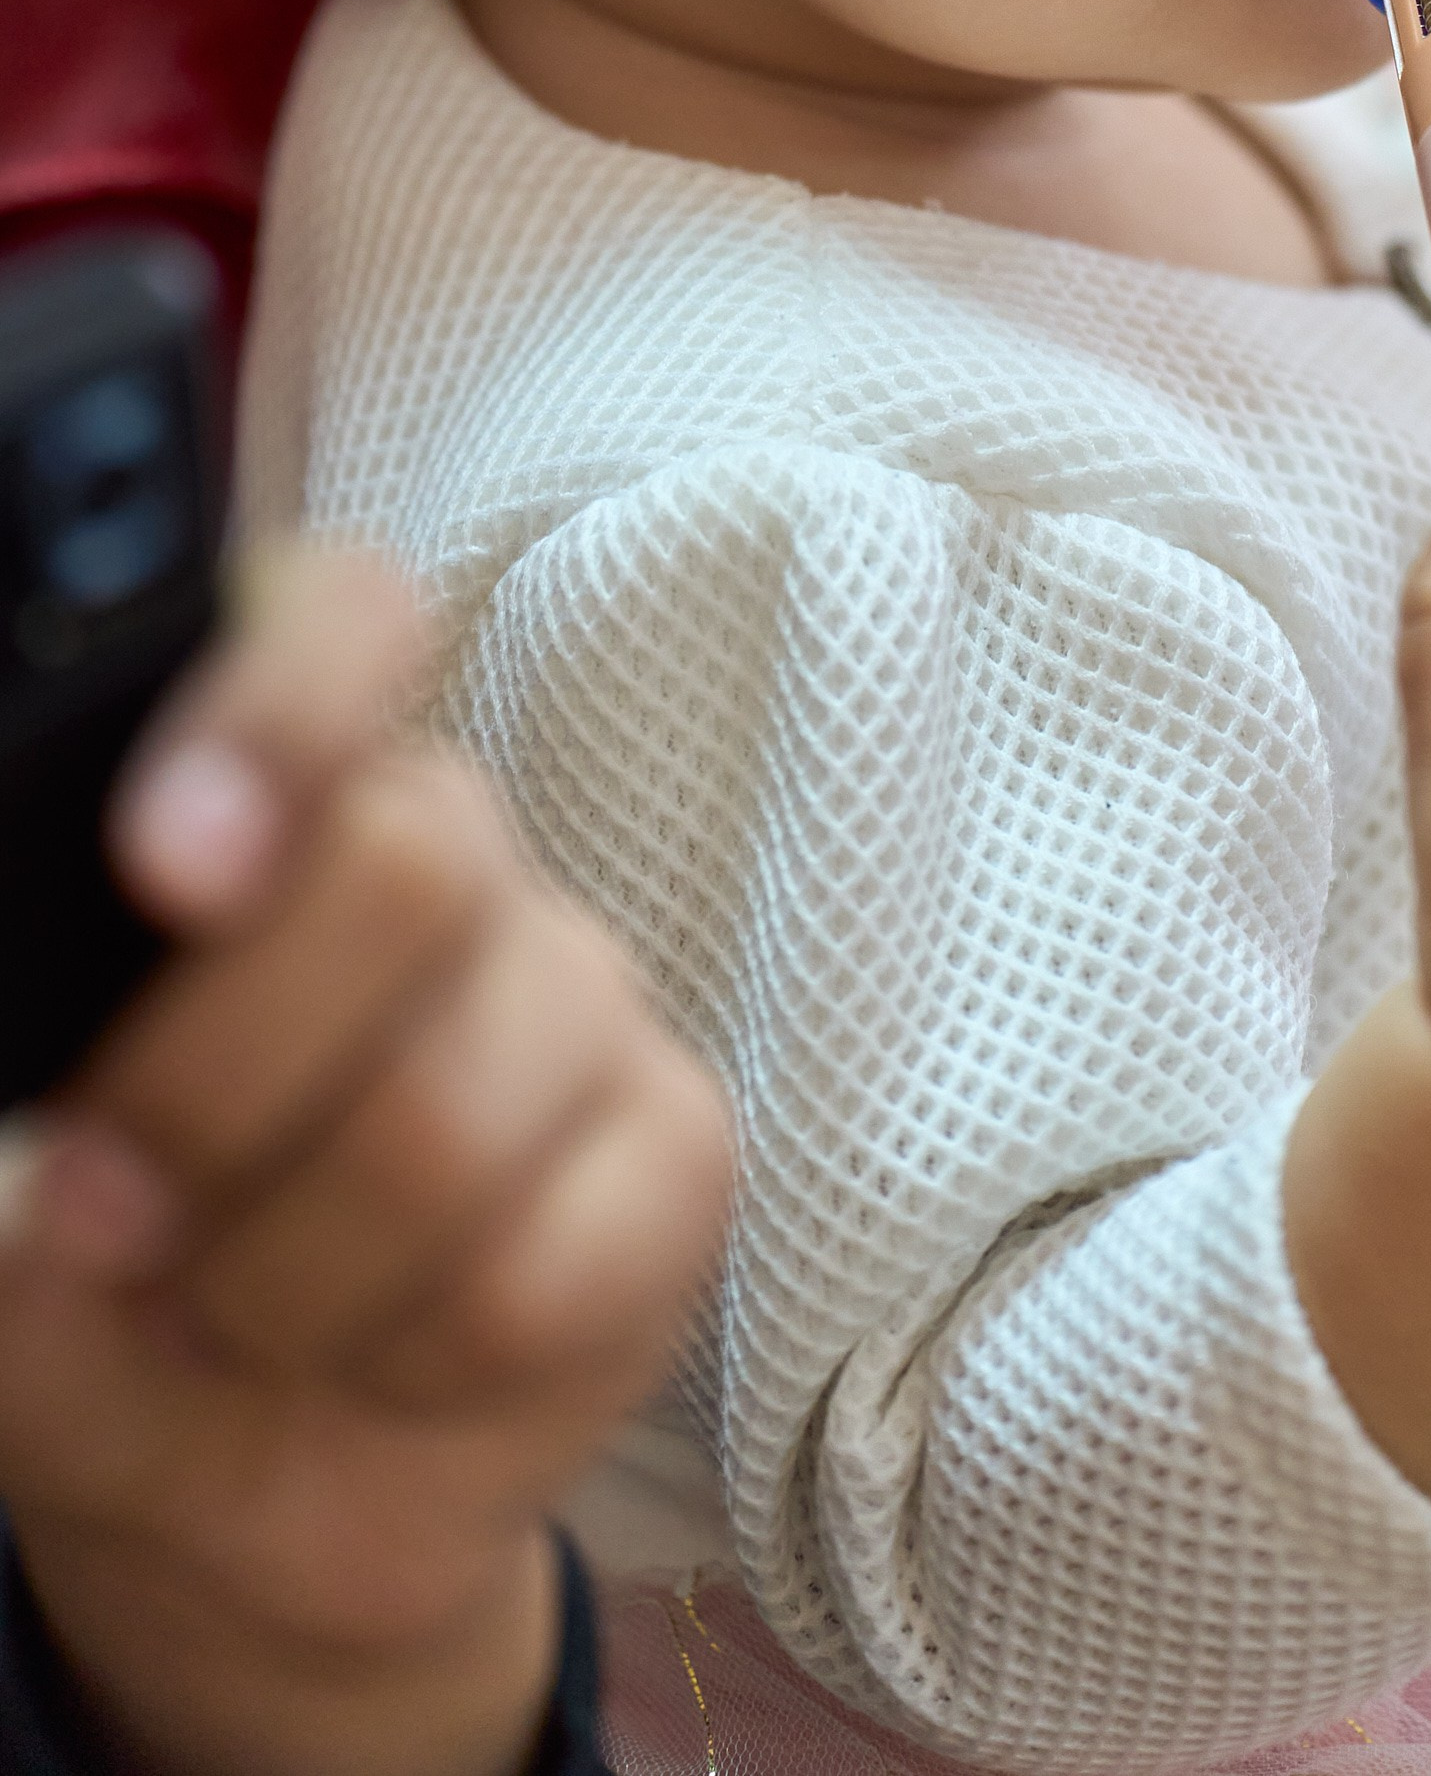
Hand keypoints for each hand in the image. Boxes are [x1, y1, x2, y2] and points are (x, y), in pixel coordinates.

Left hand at [0, 543, 733, 1775]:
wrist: (262, 1495)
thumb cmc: (120, 1305)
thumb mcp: (14, 1252)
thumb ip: (12, 1209)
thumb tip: (54, 1200)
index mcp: (276, 801)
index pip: (340, 625)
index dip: (280, 709)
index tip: (164, 863)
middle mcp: (450, 853)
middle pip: (403, 862)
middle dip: (215, 1082)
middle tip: (108, 1209)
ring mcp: (582, 995)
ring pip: (447, 1111)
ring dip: (283, 1276)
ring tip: (226, 1318)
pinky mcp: (675, 1151)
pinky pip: (533, 1271)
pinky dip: (403, 1359)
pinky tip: (373, 1355)